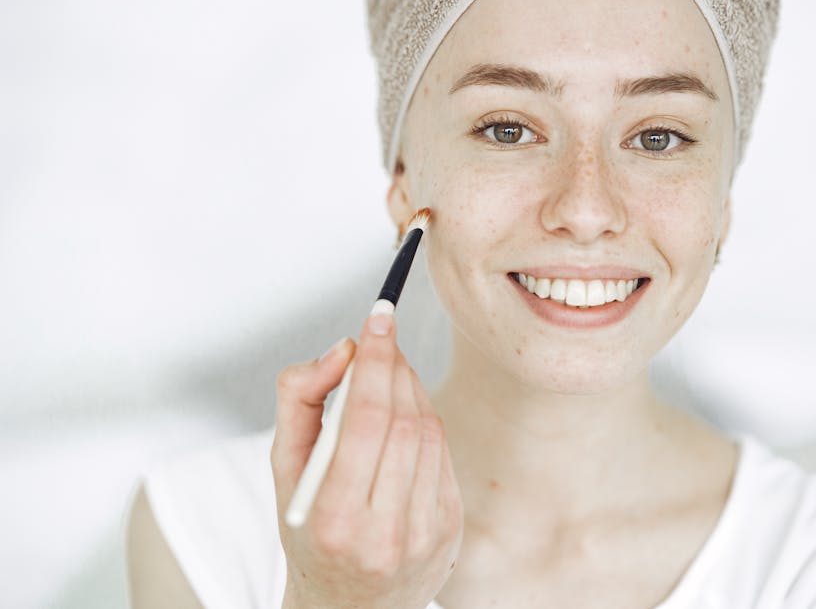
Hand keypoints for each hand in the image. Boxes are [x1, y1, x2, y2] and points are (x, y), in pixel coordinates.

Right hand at [271, 312, 463, 608]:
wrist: (348, 607)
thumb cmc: (308, 532)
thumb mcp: (283, 471)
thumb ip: (299, 401)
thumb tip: (342, 350)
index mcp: (332, 519)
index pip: (365, 420)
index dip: (374, 362)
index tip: (377, 319)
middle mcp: (383, 533)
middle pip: (402, 421)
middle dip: (393, 368)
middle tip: (381, 339)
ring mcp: (424, 534)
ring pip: (429, 433)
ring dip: (411, 390)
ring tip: (388, 376)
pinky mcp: (450, 530)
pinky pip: (443, 455)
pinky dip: (424, 422)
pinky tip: (405, 415)